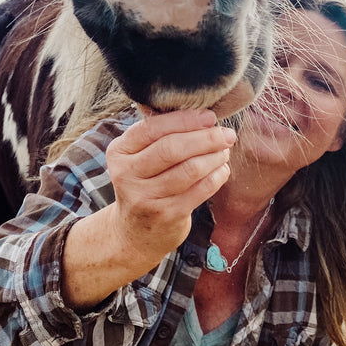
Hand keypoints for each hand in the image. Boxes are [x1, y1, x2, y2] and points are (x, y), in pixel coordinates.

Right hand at [106, 109, 236, 269]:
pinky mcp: (165, 216)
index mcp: (119, 152)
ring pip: (189, 170)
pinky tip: (222, 170)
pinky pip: (199, 191)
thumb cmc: (145, 183)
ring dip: (214, 157)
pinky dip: (216, 177)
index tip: (210, 117)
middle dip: (205, 138)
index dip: (184, 120)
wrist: (135, 232)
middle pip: (171, 149)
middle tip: (227, 134)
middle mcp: (126, 174)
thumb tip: (200, 112)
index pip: (151, 129)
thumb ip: (159, 134)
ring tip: (224, 151)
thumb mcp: (139, 157)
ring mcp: (144, 198)